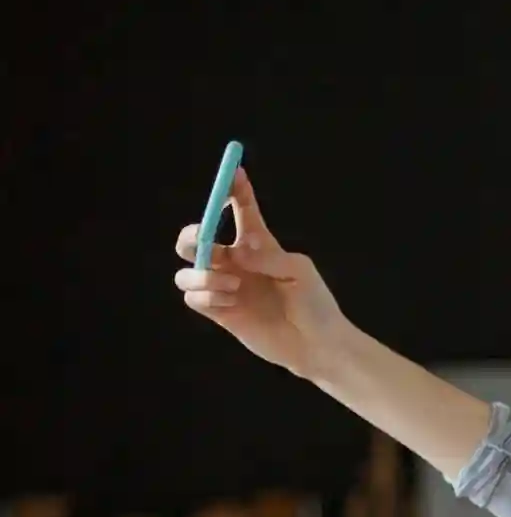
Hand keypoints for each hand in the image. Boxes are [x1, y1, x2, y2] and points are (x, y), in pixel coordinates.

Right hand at [173, 167, 347, 377]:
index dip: (233, 189)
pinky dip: (205, 296)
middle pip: (195, 239)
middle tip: (204, 241)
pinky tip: (229, 302)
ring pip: (187, 271)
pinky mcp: (221, 313)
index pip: (241, 210)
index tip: (232, 171)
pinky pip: (193, 298)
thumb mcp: (301, 272)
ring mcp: (226, 287)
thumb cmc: (316, 305)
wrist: (318, 346)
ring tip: (232, 286)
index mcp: (259, 245)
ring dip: (201, 274)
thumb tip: (236, 252)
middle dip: (191, 235)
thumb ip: (268, 257)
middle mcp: (237, 263)